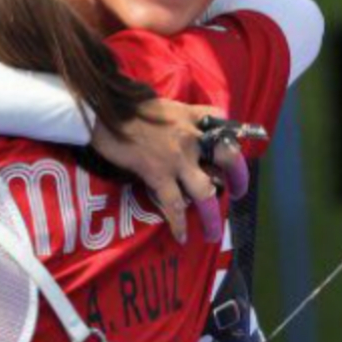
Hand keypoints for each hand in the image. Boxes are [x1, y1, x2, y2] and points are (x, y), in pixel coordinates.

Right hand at [91, 97, 228, 243]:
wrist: (103, 112)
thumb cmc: (127, 105)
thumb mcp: (162, 104)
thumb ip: (178, 116)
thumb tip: (181, 128)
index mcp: (191, 116)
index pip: (223, 121)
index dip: (231, 135)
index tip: (234, 149)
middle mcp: (192, 137)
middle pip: (227, 157)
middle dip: (238, 176)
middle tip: (239, 191)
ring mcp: (177, 159)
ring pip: (205, 191)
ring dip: (211, 214)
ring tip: (213, 232)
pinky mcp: (158, 174)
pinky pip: (174, 204)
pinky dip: (178, 223)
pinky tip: (181, 237)